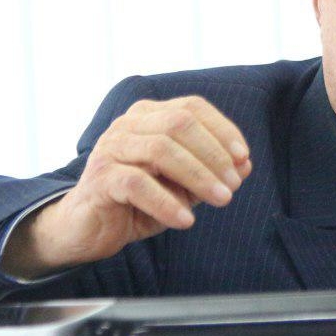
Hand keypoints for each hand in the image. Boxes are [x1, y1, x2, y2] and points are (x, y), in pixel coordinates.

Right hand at [2, 96, 251, 277]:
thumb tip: (245, 165)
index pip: (192, 107)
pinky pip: (137, 183)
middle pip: (179, 124)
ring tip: (221, 200)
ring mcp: (111, 147)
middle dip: (213, 154)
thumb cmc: (140, 201)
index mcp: (149, 115)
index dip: (222, 129)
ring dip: (197, 176)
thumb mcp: (183, 186)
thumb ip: (211, 173)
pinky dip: (167, 201)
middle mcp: (128, 124)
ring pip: (160, 149)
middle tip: (233, 186)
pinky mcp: (100, 177)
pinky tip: (186, 220)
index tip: (243, 158)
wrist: (90, 228)